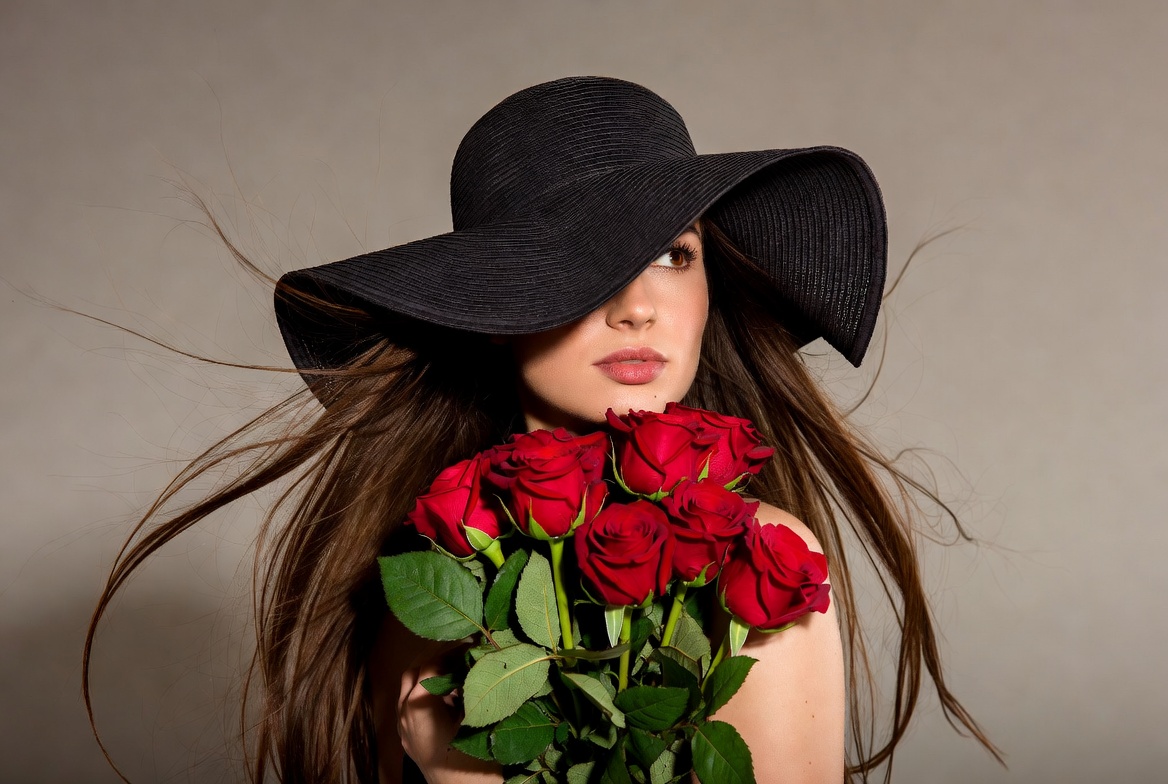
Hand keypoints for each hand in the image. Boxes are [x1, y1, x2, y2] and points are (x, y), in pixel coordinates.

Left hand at [397, 644, 501, 783]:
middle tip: (464, 653)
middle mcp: (404, 715)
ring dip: (431, 676)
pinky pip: (411, 707)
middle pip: (414, 672)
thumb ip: (473, 684)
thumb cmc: (473, 763)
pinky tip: (451, 698)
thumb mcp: (478, 717)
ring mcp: (404, 730)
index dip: (453, 650)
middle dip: (438, 659)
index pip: (430, 663)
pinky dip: (428, 694)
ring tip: (459, 673)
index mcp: (417, 706)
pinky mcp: (410, 742)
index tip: (474, 644)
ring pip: (410, 689)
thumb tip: (478, 656)